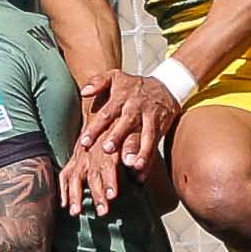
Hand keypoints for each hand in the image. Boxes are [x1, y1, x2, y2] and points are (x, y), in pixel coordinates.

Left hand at [78, 69, 180, 187]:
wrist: (166, 85)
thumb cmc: (134, 86)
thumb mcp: (115, 77)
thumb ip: (98, 82)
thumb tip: (84, 91)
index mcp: (121, 98)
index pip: (106, 113)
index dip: (95, 128)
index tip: (84, 142)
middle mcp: (135, 108)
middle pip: (127, 123)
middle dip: (118, 137)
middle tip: (107, 150)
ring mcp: (150, 118)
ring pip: (147, 135)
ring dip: (141, 151)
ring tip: (134, 166)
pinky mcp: (160, 128)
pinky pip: (155, 145)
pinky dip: (149, 160)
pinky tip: (141, 174)